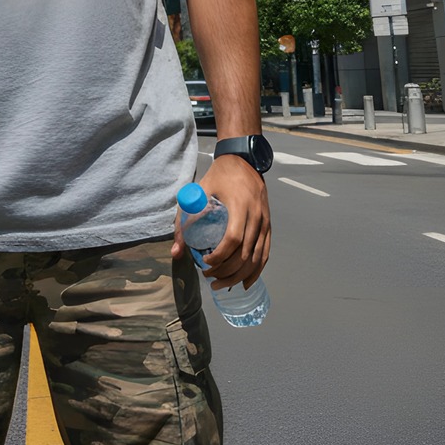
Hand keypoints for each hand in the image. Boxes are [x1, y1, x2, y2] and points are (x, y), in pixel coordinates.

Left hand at [170, 156, 270, 289]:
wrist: (243, 160)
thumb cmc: (219, 176)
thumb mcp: (198, 192)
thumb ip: (184, 220)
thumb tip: (176, 253)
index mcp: (240, 206)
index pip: (233, 239)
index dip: (220, 256)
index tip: (205, 262)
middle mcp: (256, 215)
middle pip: (245, 254)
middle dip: (227, 272)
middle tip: (210, 278)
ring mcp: (265, 221)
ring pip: (256, 258)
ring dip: (239, 276)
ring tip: (222, 285)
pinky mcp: (268, 225)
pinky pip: (265, 253)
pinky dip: (256, 271)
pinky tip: (245, 282)